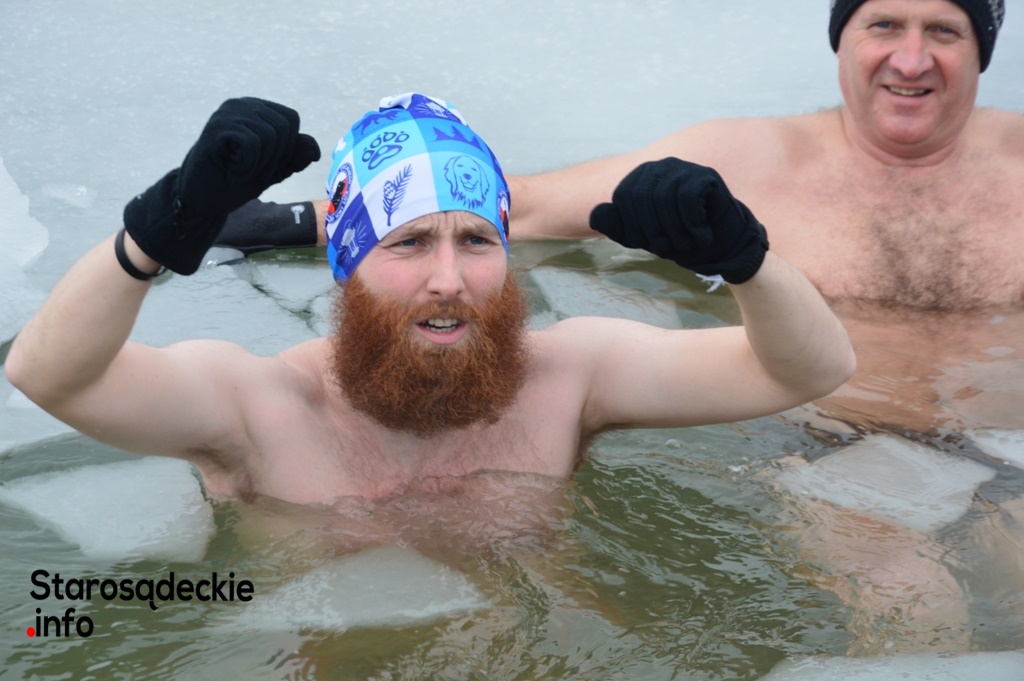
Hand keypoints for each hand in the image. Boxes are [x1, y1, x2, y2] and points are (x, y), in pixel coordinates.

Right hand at [123, 97, 320, 273]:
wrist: (203, 200)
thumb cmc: (236, 182)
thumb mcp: (274, 170)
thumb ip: (295, 157)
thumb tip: (315, 150)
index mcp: (257, 110)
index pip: (292, 120)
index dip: (284, 149)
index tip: (261, 163)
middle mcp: (242, 105)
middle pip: (284, 128)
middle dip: (272, 158)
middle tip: (247, 168)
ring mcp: (227, 113)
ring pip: (270, 137)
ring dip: (258, 165)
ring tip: (237, 169)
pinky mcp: (217, 127)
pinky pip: (252, 145)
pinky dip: (246, 167)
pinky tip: (229, 170)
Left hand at [589, 158, 767, 283]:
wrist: (721, 248)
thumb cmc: (680, 240)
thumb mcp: (642, 237)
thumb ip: (618, 226)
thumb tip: (594, 214)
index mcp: (641, 177)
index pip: (622, 198)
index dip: (632, 227)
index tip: (649, 244)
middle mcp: (661, 167)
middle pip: (640, 197)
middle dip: (653, 231)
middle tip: (670, 248)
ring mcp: (685, 168)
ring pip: (664, 199)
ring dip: (674, 231)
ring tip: (686, 242)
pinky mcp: (706, 176)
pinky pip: (688, 199)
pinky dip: (692, 224)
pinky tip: (700, 235)